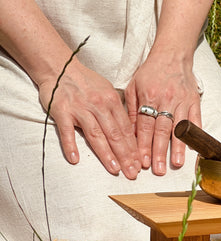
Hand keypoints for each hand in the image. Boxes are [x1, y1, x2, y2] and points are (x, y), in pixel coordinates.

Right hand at [38, 60, 140, 178]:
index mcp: (112, 102)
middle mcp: (98, 106)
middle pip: (114, 135)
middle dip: (125, 156)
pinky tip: (75, 159)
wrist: (60, 67)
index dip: (134, 148)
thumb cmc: (87, 82)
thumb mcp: (108, 91)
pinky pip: (66, 131)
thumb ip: (118, 110)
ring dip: (106, 154)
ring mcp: (80, 109)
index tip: (140, 163)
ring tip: (115, 169)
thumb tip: (131, 130)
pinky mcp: (61, 111)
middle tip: (132, 172)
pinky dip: (70, 145)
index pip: (126, 129)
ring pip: (95, 135)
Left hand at [125, 51, 201, 175]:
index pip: (145, 126)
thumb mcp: (134, 86)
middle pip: (161, 130)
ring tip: (176, 164)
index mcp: (149, 96)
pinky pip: (195, 120)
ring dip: (177, 147)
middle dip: (159, 152)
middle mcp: (166, 99)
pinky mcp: (194, 101)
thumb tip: (130, 133)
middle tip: (157, 169)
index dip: (143, 145)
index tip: (141, 161)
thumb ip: (132, 109)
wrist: (172, 54)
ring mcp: (182, 101)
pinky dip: (195, 134)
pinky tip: (193, 148)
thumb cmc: (150, 72)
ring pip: (179, 127)